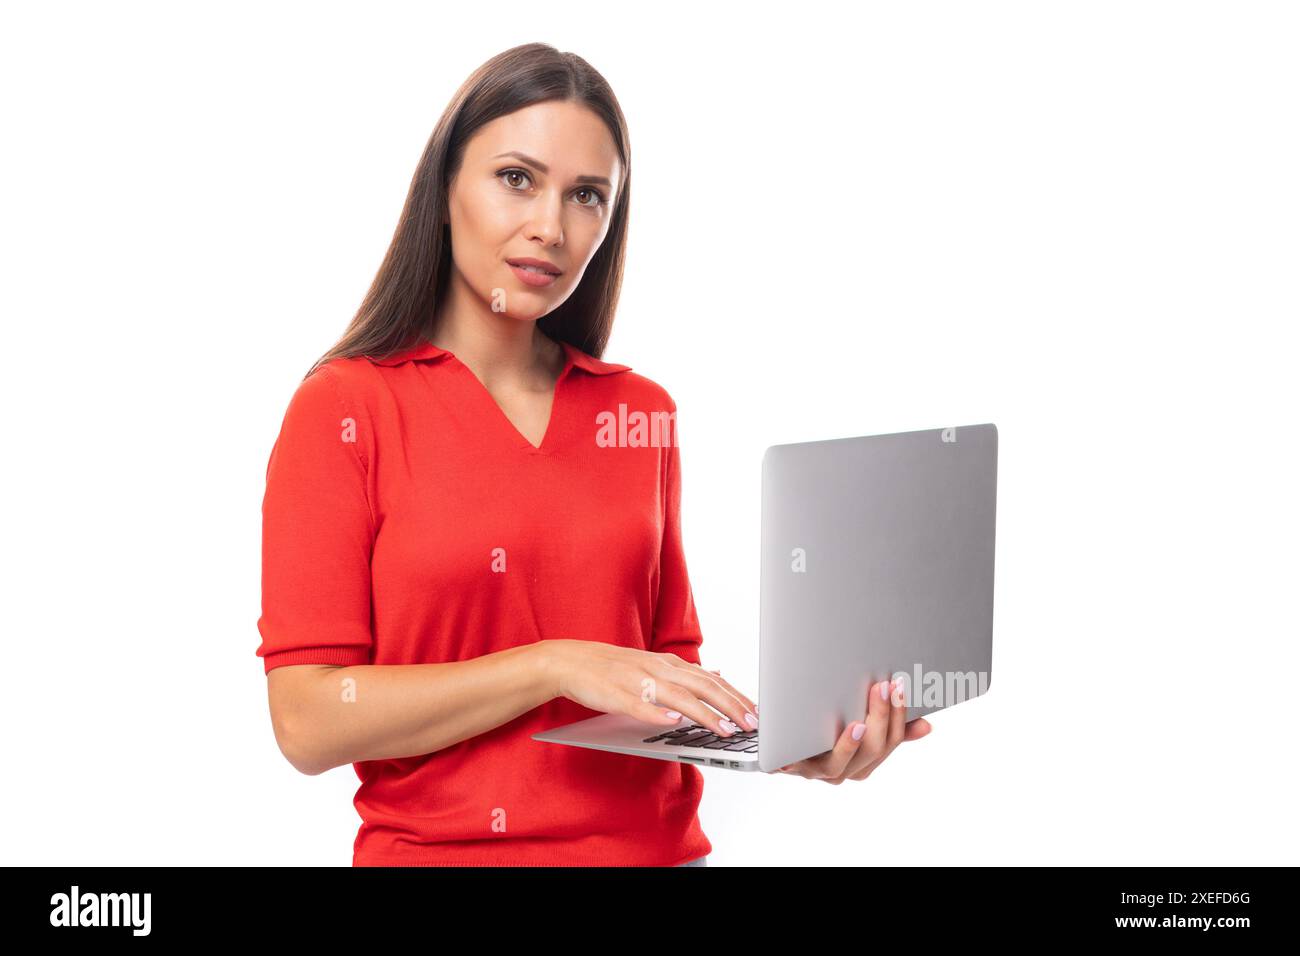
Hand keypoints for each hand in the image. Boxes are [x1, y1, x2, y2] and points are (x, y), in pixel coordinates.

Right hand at [540, 639, 758, 739]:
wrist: (571, 661)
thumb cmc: (614, 668)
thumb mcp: (656, 664)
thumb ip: (686, 673)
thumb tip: (718, 674)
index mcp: (670, 664)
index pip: (712, 681)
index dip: (736, 697)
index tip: (758, 713)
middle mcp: (659, 669)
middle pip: (703, 687)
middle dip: (731, 706)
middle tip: (752, 725)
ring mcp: (639, 682)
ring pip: (678, 698)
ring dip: (704, 715)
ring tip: (724, 730)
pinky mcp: (618, 695)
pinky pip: (641, 706)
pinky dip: (659, 714)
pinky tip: (674, 723)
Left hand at [771, 679, 930, 782]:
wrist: (778, 743)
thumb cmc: (821, 730)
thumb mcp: (858, 725)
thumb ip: (888, 727)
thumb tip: (927, 726)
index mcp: (866, 760)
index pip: (892, 740)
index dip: (899, 714)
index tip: (899, 686)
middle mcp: (846, 770)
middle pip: (871, 750)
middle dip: (879, 718)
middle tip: (880, 688)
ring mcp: (819, 771)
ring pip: (841, 764)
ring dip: (850, 744)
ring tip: (858, 723)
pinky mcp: (791, 767)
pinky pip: (798, 764)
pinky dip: (802, 756)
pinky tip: (803, 741)